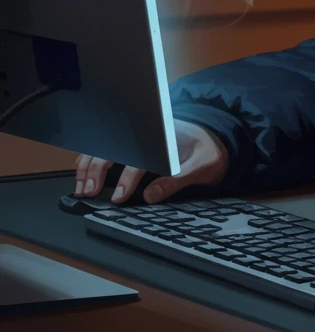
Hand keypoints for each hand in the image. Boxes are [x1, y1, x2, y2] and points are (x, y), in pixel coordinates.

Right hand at [74, 118, 229, 203]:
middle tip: (88, 193)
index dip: (126, 179)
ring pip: (106, 146)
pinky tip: (82, 171)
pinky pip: (108, 145)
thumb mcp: (203, 167)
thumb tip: (149, 196)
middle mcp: (148, 134)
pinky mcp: (134, 140)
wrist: (217, 136)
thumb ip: (177, 180)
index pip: (139, 158)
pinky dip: (91, 157)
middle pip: (114, 148)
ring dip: (89, 165)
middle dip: (97, 170)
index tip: (117, 197)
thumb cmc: (209, 152)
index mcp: (165, 138)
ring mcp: (139, 135)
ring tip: (81, 188)